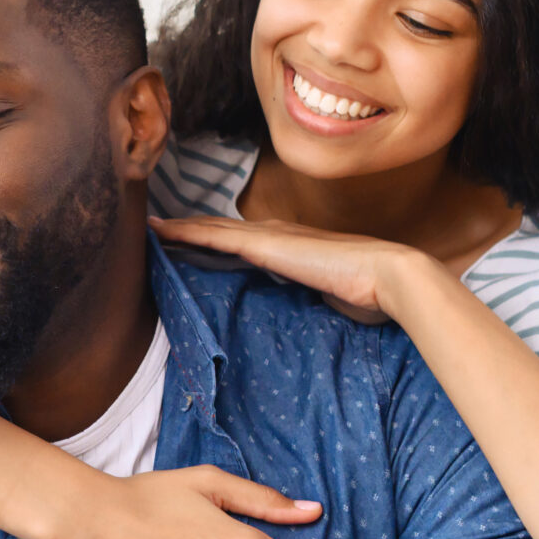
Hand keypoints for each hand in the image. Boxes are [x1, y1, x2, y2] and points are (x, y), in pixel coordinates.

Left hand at [149, 214, 428, 323]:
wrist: (391, 278)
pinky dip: (183, 231)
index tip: (188, 243)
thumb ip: (313, 297)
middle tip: (154, 228)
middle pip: (221, 229)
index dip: (215, 239)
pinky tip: (159, 230)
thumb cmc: (372, 294)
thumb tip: (312, 311)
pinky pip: (212, 235)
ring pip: (211, 227)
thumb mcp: (332, 296)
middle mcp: (277, 234)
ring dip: (178, 227)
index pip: (244, 241)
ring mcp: (270, 236)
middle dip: (189, 228)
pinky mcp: (263, 244)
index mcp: (293, 247)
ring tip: (148, 226)